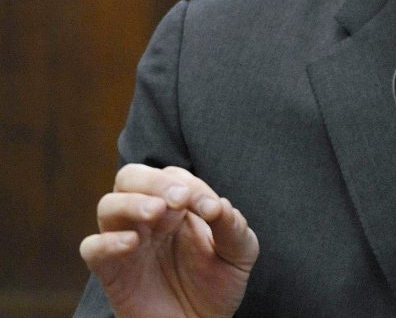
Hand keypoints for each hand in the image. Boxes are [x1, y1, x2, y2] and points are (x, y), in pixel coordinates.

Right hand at [79, 164, 258, 317]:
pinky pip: (92, 248)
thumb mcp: (240, 252)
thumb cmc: (218, 283)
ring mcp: (128, 242)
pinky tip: (132, 243)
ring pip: (108, 205)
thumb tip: (220, 204)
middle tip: (179, 198)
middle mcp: (148, 218)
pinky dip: (106, 240)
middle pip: (131, 177)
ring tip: (156, 211)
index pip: (173, 177)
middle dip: (154, 181)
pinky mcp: (112, 272)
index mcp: (178, 206)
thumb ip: (233, 226)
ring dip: (131, 202)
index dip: (192, 185)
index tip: (211, 209)